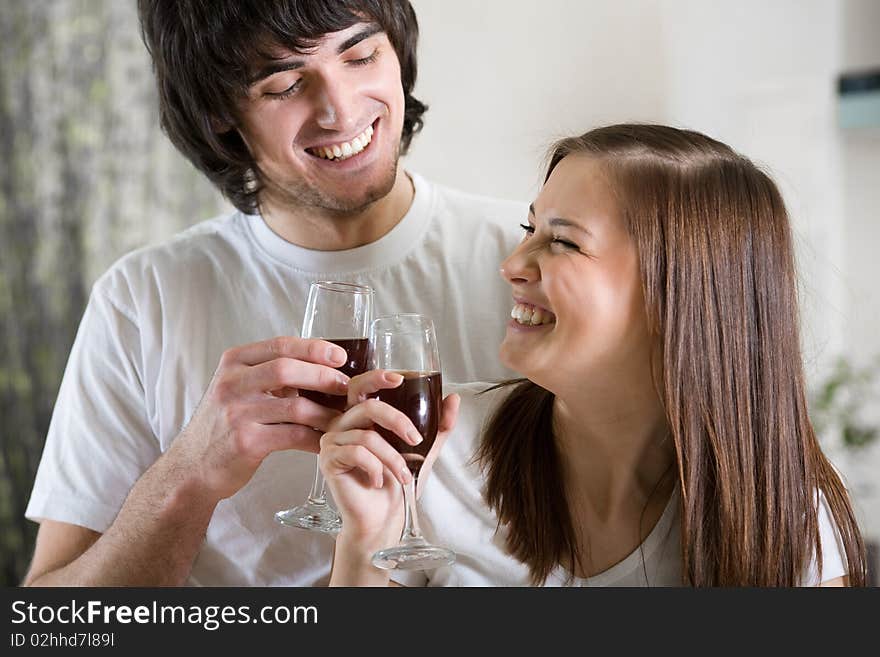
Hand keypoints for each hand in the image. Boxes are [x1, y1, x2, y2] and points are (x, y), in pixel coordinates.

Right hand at [170, 336, 350, 500]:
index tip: (340, 356)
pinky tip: (326, 441)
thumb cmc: (223, 424)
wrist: (192, 465)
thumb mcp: (237, 388)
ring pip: (295, 406)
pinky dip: (315, 438)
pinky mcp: (246, 442)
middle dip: (323, 376)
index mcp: (233, 363)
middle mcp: (232, 384)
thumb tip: (320, 365)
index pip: (280, 345)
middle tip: (345, 386)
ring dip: (325, 412)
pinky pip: (293, 436)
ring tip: (341, 418)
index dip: (314, 348)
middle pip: (287, 369)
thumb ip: (268, 374)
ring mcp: (237, 413)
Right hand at [320, 370, 460, 546]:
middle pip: (368, 408)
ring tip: (402, 475)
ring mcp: (332, 441)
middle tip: (416, 440)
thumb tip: (453, 398)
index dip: (376, 378)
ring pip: (367, 436)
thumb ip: (438, 425)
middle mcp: (343, 424)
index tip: (400, 378)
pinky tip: (378, 482)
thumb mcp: (424, 450)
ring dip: (393, 458)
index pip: (362, 386)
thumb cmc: (397, 483)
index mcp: (361, 417)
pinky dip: (376, 469)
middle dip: (397, 421)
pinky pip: (357, 454)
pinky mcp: (328, 460)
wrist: (383, 518)